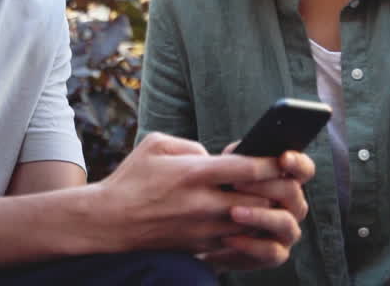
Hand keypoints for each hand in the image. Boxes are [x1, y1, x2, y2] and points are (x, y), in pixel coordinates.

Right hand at [91, 133, 300, 256]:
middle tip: (279, 179)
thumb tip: (217, 156)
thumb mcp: (156, 145)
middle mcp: (203, 204)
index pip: (248, 169)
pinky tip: (244, 215)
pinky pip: (239, 239)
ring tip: (263, 196)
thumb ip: (192, 145)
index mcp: (193, 174)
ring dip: (264, 210)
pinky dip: (248, 227)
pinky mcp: (201, 245)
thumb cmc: (132, 179)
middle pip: (261, 199)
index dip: (271, 162)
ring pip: (255, 223)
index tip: (279, 157)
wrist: (110, 221)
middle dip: (275, 189)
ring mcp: (204, 229)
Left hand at [192, 143, 313, 269]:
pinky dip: (250, 244)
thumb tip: (239, 149)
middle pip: (292, 193)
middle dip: (265, 186)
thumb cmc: (221, 195)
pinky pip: (271, 252)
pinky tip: (228, 237)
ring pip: (285, 223)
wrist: (207, 235)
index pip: (303, 170)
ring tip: (232, 212)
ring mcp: (287, 231)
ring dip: (259, 216)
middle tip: (236, 182)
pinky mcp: (275, 254)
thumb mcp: (227, 175)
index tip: (283, 158)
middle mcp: (292, 207)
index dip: (298, 163)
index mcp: (285, 182)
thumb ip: (238, 160)